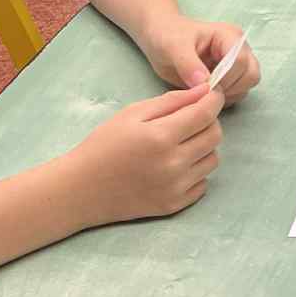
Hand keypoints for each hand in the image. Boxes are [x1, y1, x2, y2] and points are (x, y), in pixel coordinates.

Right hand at [67, 84, 224, 223]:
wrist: (81, 189)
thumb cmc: (103, 145)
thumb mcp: (131, 114)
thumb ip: (171, 101)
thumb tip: (204, 91)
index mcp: (161, 136)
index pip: (206, 114)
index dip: (213, 100)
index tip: (212, 94)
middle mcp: (173, 164)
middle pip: (214, 136)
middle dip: (209, 121)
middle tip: (191, 119)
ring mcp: (175, 188)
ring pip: (212, 160)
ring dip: (203, 147)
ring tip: (179, 144)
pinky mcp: (174, 205)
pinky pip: (203, 183)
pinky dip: (195, 172)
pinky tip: (174, 166)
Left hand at [137, 16, 259, 102]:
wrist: (161, 38)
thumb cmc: (168, 36)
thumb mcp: (173, 47)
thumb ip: (188, 64)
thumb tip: (204, 84)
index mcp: (229, 36)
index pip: (240, 60)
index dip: (225, 78)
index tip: (203, 86)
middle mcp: (239, 49)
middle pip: (251, 74)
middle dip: (230, 88)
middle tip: (205, 91)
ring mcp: (238, 63)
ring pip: (247, 85)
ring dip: (228, 95)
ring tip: (203, 92)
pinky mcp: (233, 76)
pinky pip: (239, 93)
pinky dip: (225, 99)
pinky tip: (205, 94)